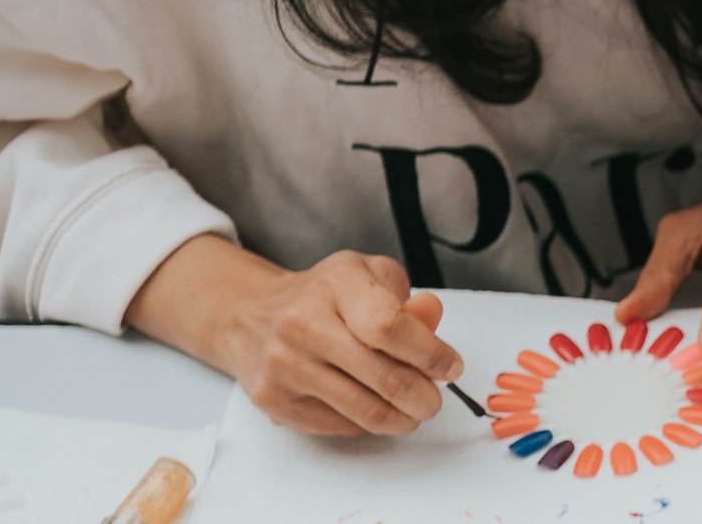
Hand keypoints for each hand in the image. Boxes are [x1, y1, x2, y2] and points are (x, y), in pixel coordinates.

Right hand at [219, 250, 465, 435]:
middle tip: (434, 401)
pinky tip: (367, 406)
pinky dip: (365, 423)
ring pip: (364, 411)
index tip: (451, 368)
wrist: (250, 317)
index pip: (391, 327)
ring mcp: (283, 364)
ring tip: (412, 411)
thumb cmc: (324, 297)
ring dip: (401, 419)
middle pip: (385, 378)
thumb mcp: (370, 277)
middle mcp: (303, 323)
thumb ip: (408, 301)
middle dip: (424, 397)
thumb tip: (431, 320)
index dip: (431, 354)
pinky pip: (338, 425)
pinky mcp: (272, 398)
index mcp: (336, 284)